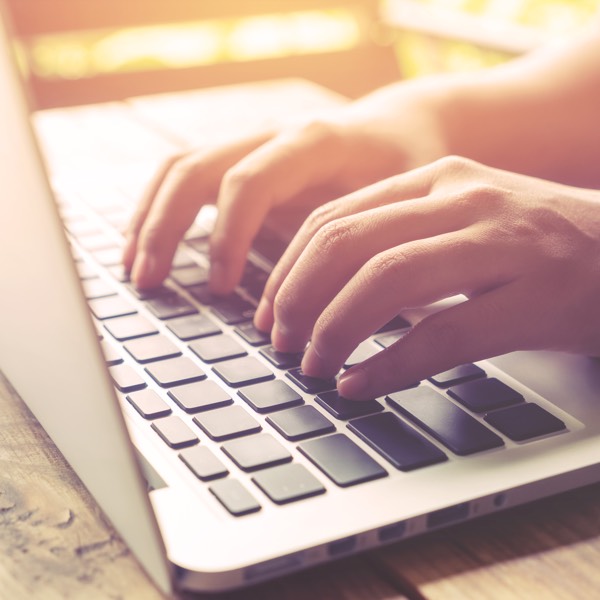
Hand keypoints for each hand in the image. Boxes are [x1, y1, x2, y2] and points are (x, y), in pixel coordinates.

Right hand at [123, 79, 451, 291]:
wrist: (401, 129)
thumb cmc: (409, 170)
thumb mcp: (405, 203)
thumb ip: (369, 246)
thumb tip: (336, 318)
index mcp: (314, 141)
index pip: (249, 182)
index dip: (227, 237)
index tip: (221, 290)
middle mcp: (274, 135)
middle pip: (197, 169)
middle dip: (165, 228)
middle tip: (149, 284)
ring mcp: (254, 145)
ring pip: (181, 168)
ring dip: (150, 218)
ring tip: (136, 269)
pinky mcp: (246, 162)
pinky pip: (188, 176)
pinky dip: (161, 210)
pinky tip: (149, 245)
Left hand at [253, 156, 599, 398]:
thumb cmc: (538, 248)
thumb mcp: (462, 225)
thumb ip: (400, 241)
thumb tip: (324, 289)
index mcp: (437, 179)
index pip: (334, 217)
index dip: (288, 269)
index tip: (268, 311)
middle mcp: (463, 197)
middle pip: (346, 242)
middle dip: (297, 298)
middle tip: (280, 342)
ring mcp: (503, 241)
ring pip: (385, 281)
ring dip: (333, 329)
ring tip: (313, 366)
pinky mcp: (538, 294)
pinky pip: (442, 333)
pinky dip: (389, 365)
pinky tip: (359, 385)